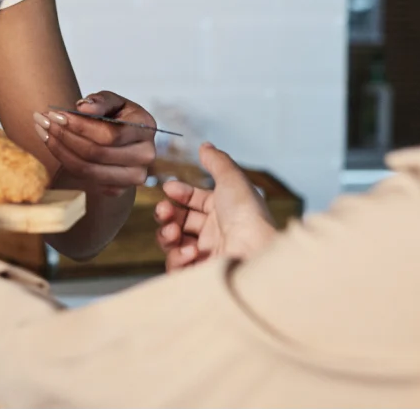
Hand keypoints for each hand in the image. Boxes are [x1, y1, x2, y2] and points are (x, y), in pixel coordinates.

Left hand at [33, 91, 156, 196]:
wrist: (123, 139)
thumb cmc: (117, 115)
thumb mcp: (112, 101)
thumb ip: (100, 101)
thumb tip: (83, 108)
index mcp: (146, 128)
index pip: (110, 134)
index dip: (80, 126)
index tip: (55, 114)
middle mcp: (145, 155)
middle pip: (96, 154)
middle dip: (65, 137)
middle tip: (43, 122)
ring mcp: (134, 176)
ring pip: (88, 170)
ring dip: (60, 151)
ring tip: (43, 132)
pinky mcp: (119, 189)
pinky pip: (86, 179)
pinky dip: (65, 162)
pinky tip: (53, 145)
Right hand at [154, 142, 276, 270]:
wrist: (254, 252)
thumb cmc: (247, 216)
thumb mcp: (232, 179)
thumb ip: (216, 161)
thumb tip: (205, 146)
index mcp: (224, 210)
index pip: (194, 200)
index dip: (180, 193)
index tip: (168, 188)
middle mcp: (215, 232)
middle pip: (180, 220)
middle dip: (167, 213)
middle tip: (164, 210)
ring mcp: (207, 253)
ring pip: (173, 242)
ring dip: (168, 233)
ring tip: (174, 231)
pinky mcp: (199, 274)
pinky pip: (177, 265)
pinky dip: (178, 256)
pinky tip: (191, 251)